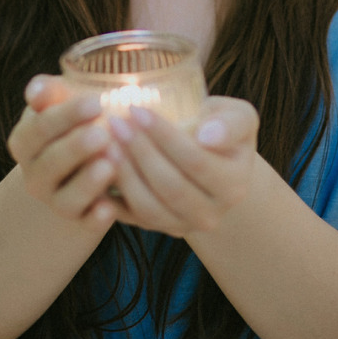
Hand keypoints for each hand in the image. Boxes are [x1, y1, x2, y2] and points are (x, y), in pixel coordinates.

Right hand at [6, 75, 117, 230]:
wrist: (76, 165)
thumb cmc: (70, 122)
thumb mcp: (57, 103)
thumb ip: (48, 92)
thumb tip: (36, 90)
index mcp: (24, 142)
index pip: (40, 128)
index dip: (66, 115)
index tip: (96, 102)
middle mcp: (34, 176)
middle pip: (51, 164)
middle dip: (76, 148)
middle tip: (102, 134)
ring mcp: (55, 201)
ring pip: (67, 199)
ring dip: (88, 183)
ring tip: (110, 164)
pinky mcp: (79, 220)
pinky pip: (85, 224)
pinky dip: (96, 218)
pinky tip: (110, 208)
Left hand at [105, 95, 258, 237]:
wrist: (211, 158)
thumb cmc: (220, 127)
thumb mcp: (239, 116)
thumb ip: (231, 123)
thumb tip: (208, 136)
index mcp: (234, 185)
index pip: (195, 160)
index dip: (163, 136)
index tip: (137, 110)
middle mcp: (212, 214)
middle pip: (170, 186)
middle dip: (139, 152)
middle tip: (115, 123)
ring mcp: (184, 226)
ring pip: (149, 207)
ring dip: (124, 174)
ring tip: (105, 143)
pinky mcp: (158, 228)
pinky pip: (132, 218)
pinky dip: (112, 197)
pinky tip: (98, 168)